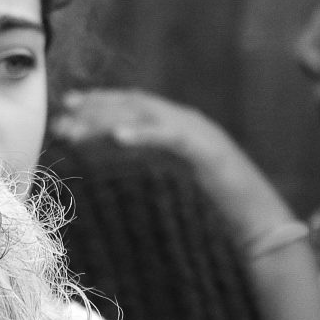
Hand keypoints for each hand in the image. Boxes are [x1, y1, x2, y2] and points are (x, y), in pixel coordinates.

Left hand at [52, 88, 296, 245]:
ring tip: (78, 127)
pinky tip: (118, 138)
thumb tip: (114, 155)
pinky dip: (144, 134)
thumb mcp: (171, 177)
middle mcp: (186, 120)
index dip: (101, 101)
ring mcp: (198, 132)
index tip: (69, 104)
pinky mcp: (206, 150)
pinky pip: (170, 137)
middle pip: (135, 105)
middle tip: (63, 111)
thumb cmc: (213, 204)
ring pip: (148, 117)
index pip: (133, 105)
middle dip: (98, 106)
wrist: (256, 218)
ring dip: (109, 119)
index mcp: (176, 125)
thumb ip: (147, 162)